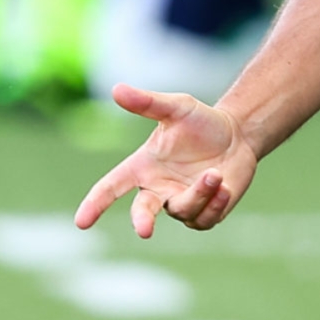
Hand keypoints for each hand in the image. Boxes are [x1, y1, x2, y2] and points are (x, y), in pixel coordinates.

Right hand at [76, 85, 257, 238]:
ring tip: (216, 174)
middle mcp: (158, 189)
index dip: (95, 204)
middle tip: (144, 230)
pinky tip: (226, 186)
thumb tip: (116, 89)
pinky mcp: (204, 214)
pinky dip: (215, 204)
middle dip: (142, 220)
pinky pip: (203, 219)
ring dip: (199, 194)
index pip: (111, 187)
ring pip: (181, 211)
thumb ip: (147, 103)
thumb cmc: (202, 121)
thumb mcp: (177, 107)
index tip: (81, 223)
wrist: (239, 135)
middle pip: (142, 211)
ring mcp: (180, 203)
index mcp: (142, 167)